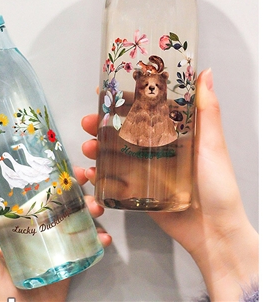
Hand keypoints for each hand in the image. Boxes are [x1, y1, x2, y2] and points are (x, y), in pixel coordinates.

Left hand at [0, 169, 111, 301]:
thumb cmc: (0, 298)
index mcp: (20, 227)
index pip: (36, 195)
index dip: (51, 179)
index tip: (64, 168)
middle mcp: (40, 231)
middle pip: (61, 202)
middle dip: (77, 189)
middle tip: (86, 183)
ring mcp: (57, 244)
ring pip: (78, 218)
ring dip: (91, 209)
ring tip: (96, 210)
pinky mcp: (71, 260)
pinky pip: (87, 244)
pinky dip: (98, 238)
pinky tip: (102, 238)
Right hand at [81, 68, 258, 300]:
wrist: (213, 231)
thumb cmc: (217, 185)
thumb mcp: (212, 144)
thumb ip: (207, 111)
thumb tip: (205, 72)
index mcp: (169, 133)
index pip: (141, 110)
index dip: (120, 100)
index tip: (101, 92)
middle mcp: (153, 149)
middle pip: (120, 131)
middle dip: (100, 125)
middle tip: (88, 123)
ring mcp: (142, 170)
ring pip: (111, 154)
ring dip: (95, 149)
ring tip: (88, 150)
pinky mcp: (136, 191)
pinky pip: (112, 180)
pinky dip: (98, 176)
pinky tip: (91, 175)